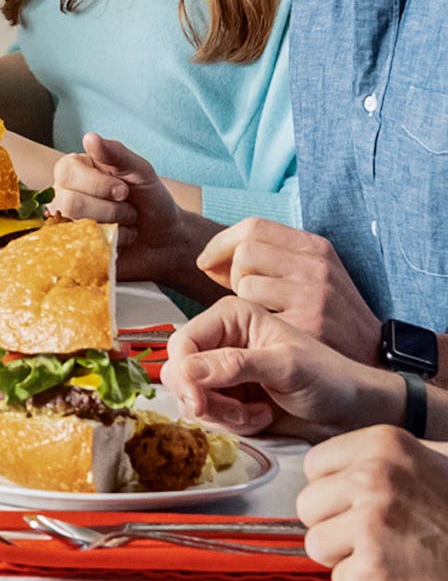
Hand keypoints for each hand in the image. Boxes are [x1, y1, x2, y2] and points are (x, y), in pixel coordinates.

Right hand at [46, 130, 190, 271]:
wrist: (167, 241)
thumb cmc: (151, 201)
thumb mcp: (141, 172)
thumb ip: (116, 154)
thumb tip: (90, 137)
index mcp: (72, 171)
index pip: (67, 173)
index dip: (99, 185)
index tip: (124, 191)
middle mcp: (61, 196)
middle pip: (69, 203)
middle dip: (111, 210)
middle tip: (128, 210)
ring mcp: (65, 225)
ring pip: (76, 228)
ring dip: (114, 228)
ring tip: (125, 225)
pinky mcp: (73, 250)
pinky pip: (81, 251)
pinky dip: (110, 247)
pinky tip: (117, 242)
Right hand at [162, 294, 400, 438]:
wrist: (352, 410)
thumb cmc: (330, 378)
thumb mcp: (285, 366)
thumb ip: (234, 365)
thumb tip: (187, 369)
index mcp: (231, 318)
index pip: (182, 343)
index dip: (185, 375)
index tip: (199, 402)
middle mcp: (221, 340)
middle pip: (180, 372)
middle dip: (207, 399)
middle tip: (239, 411)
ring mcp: (223, 369)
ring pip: (191, 396)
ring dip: (222, 414)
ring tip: (256, 413)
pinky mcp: (228, 395)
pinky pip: (209, 414)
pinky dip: (232, 422)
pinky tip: (260, 416)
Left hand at [197, 218, 382, 363]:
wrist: (373, 354)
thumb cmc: (330, 314)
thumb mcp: (312, 274)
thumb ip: (270, 259)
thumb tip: (210, 260)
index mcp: (316, 247)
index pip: (253, 226)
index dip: (221, 242)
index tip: (207, 262)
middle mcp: (316, 266)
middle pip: (245, 253)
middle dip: (233, 274)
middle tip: (245, 296)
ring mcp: (313, 295)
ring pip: (246, 283)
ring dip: (243, 300)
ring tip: (264, 313)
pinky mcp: (307, 325)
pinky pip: (256, 314)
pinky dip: (255, 323)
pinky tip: (272, 330)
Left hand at [297, 426, 447, 580]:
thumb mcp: (438, 461)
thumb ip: (386, 456)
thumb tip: (332, 463)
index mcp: (383, 444)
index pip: (314, 467)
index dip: (336, 493)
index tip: (369, 505)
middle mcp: (373, 476)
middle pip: (308, 507)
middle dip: (337, 526)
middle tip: (382, 536)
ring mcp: (373, 522)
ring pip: (316, 545)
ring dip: (348, 559)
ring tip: (391, 555)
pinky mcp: (377, 567)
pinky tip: (403, 578)